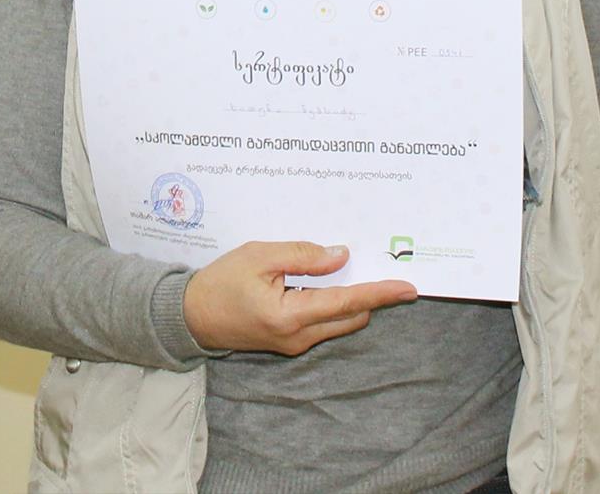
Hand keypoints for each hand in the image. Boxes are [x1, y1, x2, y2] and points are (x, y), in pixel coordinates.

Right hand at [182, 241, 416, 354]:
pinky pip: (323, 325)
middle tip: (381, 270)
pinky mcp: (290, 344)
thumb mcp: (258, 256)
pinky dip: (332, 306)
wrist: (191, 316)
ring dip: (350, 301)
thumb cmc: (221, 282)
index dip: (379, 293)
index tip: (407, 288)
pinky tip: (324, 285)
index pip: (346, 302)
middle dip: (370, 297)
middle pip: (351, 317)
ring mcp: (295, 344)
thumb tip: (340, 256)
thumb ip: (302, 255)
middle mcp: (299, 337)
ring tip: (349, 272)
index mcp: (291, 315)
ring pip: (339, 322)